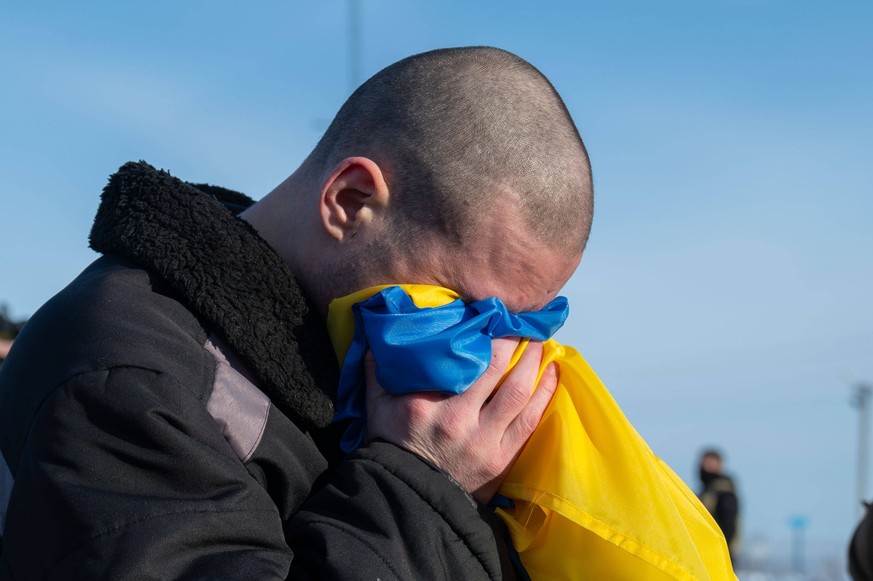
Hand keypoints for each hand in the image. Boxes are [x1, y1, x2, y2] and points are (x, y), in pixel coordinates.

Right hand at [364, 337, 557, 503]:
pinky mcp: (502, 459)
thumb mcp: (377, 407)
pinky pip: (530, 421)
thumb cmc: (393, 446)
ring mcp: (484, 441)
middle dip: (514, 341)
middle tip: (523, 322)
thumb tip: (376, 336)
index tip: (494, 314)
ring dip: (534, 363)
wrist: (408, 497)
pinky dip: (545, 394)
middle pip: (497, 370)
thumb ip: (377, 371)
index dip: (484, 334)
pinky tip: (552, 373)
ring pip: (519, 392)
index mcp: (427, 405)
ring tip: (540, 342)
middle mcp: (458, 420)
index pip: (463, 360)